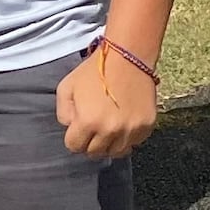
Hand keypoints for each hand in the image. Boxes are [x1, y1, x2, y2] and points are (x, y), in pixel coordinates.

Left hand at [57, 44, 158, 158]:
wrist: (127, 56)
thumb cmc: (94, 71)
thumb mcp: (66, 87)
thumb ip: (63, 113)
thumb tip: (71, 128)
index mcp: (88, 122)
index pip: (74, 147)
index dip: (74, 136)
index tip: (80, 125)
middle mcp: (110, 130)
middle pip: (95, 152)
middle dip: (91, 141)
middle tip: (95, 125)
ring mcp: (130, 130)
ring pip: (116, 152)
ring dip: (110, 142)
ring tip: (109, 126)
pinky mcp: (146, 126)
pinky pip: (134, 142)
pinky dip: (128, 136)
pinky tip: (124, 121)